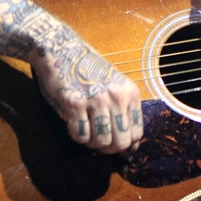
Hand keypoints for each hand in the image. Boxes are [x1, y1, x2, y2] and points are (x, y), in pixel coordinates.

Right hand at [28, 24, 142, 153]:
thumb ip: (124, 112)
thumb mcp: (115, 86)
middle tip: (100, 143)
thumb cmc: (89, 70)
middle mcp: (116, 97)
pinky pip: (80, 136)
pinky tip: (74, 124)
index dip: (127, 145)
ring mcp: (96, 100)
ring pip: (101, 142)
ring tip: (87, 132)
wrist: (63, 51)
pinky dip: (77, 136)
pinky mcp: (74, 103)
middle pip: (121, 142)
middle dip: (110, 149)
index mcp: (130, 93)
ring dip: (92, 143)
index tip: (116, 145)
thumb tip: (132, 146)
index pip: (137, 133)